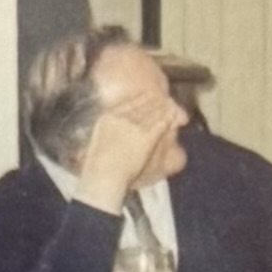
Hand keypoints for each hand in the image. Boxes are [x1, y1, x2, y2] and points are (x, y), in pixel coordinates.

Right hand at [71, 92, 181, 211]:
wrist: (103, 176)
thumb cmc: (98, 167)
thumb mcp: (97, 143)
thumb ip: (107, 134)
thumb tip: (111, 132)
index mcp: (107, 118)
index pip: (128, 103)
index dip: (141, 100)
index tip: (148, 95)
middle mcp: (121, 118)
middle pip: (143, 106)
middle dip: (155, 103)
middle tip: (165, 99)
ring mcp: (134, 127)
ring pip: (154, 114)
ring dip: (164, 110)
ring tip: (173, 106)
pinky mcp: (146, 137)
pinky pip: (160, 125)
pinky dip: (168, 121)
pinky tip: (173, 118)